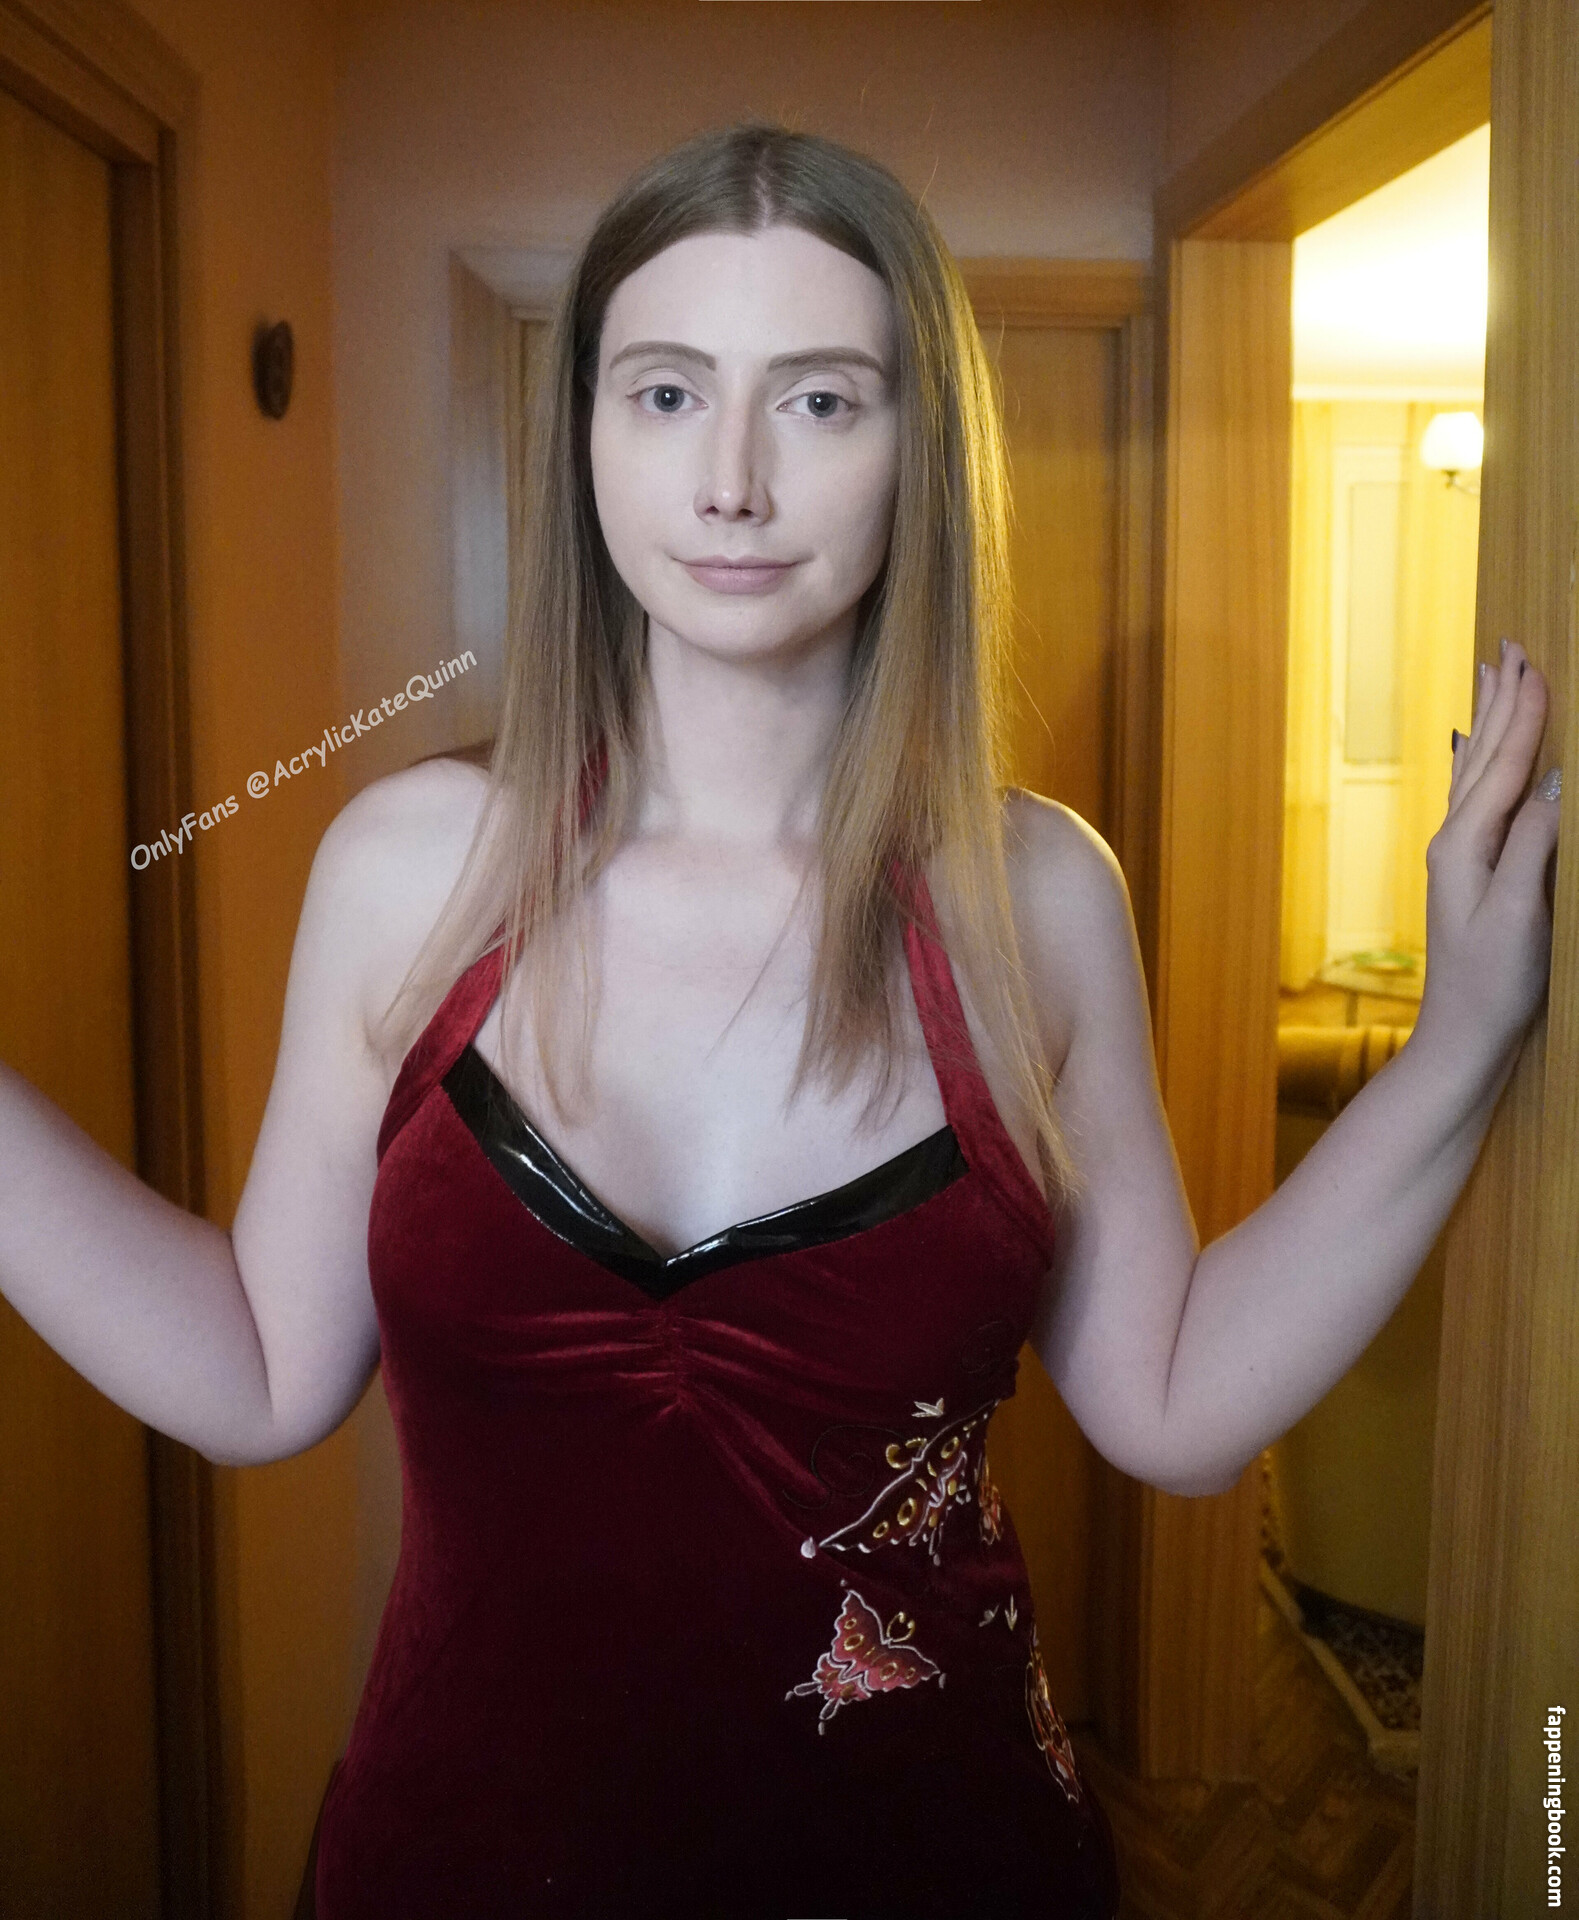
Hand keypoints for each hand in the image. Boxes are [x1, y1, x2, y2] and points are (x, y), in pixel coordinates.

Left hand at [1416, 637, 1561, 1063]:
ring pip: (1476, 774)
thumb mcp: (1521, 913)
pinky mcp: (1470, 876)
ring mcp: (1458, 859)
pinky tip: (1483, 761)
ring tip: (1493, 682)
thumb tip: (1556, 784)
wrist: (1462, 1040)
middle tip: (1506, 647)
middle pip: (1481, 756)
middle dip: (1499, 701)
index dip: (1523, 711)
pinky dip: (1488, 766)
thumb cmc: (1494, 985)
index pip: (1504, 763)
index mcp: (1464, 844)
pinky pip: (1481, 801)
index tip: (1533, 660)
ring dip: (1490, 725)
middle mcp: (1454, 842)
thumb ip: (1534, 845)